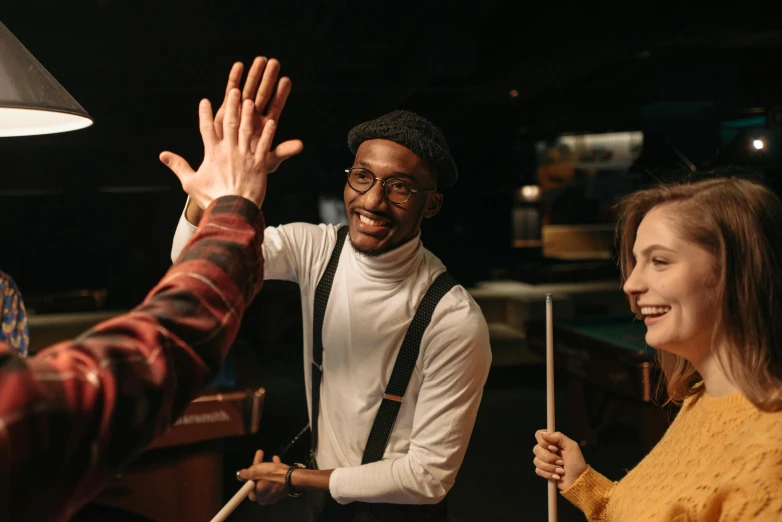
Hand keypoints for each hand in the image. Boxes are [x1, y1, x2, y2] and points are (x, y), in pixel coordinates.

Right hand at [160, 88, 275, 208]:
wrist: (231, 212)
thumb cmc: (210, 199)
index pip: (206, 128)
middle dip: (231, 105)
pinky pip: (264, 146)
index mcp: (212, 153)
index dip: (205, 114)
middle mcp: (228, 151)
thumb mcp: (190, 183)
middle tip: (234, 91)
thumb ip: (178, 166)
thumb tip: (162, 155)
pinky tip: (271, 122)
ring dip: (248, 114)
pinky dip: (268, 134)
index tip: (205, 101)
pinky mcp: (259, 165)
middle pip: (229, 123)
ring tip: (250, 101)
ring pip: (247, 130)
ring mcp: (245, 156)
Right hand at [215, 57, 302, 170]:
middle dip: (267, 78)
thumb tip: (300, 145)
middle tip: (274, 62)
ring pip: (249, 91)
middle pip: (262, 95)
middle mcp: (253, 118)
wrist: (231, 181)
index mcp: (265, 127)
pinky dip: (234, 81)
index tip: (285, 79)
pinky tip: (239, 67)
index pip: (274, 106)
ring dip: (254, 76)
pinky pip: (231, 95)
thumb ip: (283, 151)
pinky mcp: (226, 114)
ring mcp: (241, 114)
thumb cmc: (250, 169)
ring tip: (260, 60)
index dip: (280, 94)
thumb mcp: (269, 161)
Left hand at [237, 450, 289, 504]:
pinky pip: (275, 480)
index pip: (248, 483)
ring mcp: (273, 495)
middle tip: (260, 454)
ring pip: (267, 479)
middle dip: (259, 467)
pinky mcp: (281, 490)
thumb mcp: (255, 471)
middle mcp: (263, 498)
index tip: (253, 463)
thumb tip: (239, 474)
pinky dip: (275, 471)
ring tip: (270, 457)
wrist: (293, 478)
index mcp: (255, 496)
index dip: (250, 471)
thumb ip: (245, 474)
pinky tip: (276, 460)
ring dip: (267, 467)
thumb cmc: (272, 475)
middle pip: (258, 480)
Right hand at [533, 430, 587, 490]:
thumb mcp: (572, 446)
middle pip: (536, 449)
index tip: (554, 448)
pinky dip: (548, 474)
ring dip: (551, 467)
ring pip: (536, 461)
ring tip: (561, 470)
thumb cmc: (576, 462)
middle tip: (561, 462)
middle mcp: (546, 450)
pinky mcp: (542, 471)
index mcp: (552, 441)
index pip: (538, 435)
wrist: (578, 481)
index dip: (544, 442)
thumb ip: (558, 437)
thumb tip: (543, 433)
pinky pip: (538, 470)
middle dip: (550, 458)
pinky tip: (557, 476)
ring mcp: (543, 461)